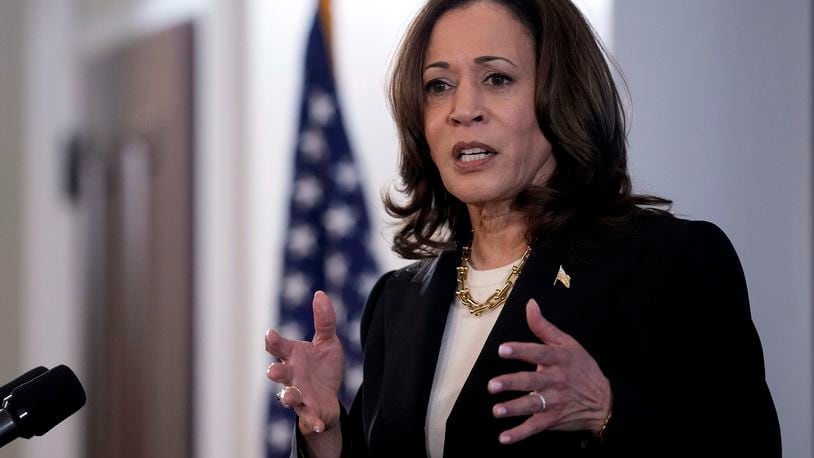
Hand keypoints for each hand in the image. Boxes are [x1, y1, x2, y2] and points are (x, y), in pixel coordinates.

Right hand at [266, 291, 344, 435]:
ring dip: (288, 397)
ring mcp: (299, 393)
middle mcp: (292, 375)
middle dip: (275, 371)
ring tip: (290, 397)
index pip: (279, 347)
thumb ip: (324, 320)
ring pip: (289, 396)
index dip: (273, 341)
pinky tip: (317, 424)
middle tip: (272, 371)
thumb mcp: (327, 342)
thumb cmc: (322, 367)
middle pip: (279, 373)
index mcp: (293, 356)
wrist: (330, 397)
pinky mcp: (309, 410)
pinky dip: (311, 421)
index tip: (270, 334)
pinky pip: (308, 417)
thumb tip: (319, 293)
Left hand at [487, 299, 611, 444]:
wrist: (604, 401)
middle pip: (531, 382)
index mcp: (558, 359)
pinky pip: (534, 428)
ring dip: (513, 409)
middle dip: (511, 384)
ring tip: (497, 411)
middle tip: (493, 385)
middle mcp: (555, 381)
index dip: (520, 351)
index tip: (502, 349)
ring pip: (531, 405)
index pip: (538, 353)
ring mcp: (554, 402)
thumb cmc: (582, 368)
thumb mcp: (568, 344)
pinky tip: (504, 438)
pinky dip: (519, 435)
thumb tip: (530, 304)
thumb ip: (544, 327)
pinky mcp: (552, 419)